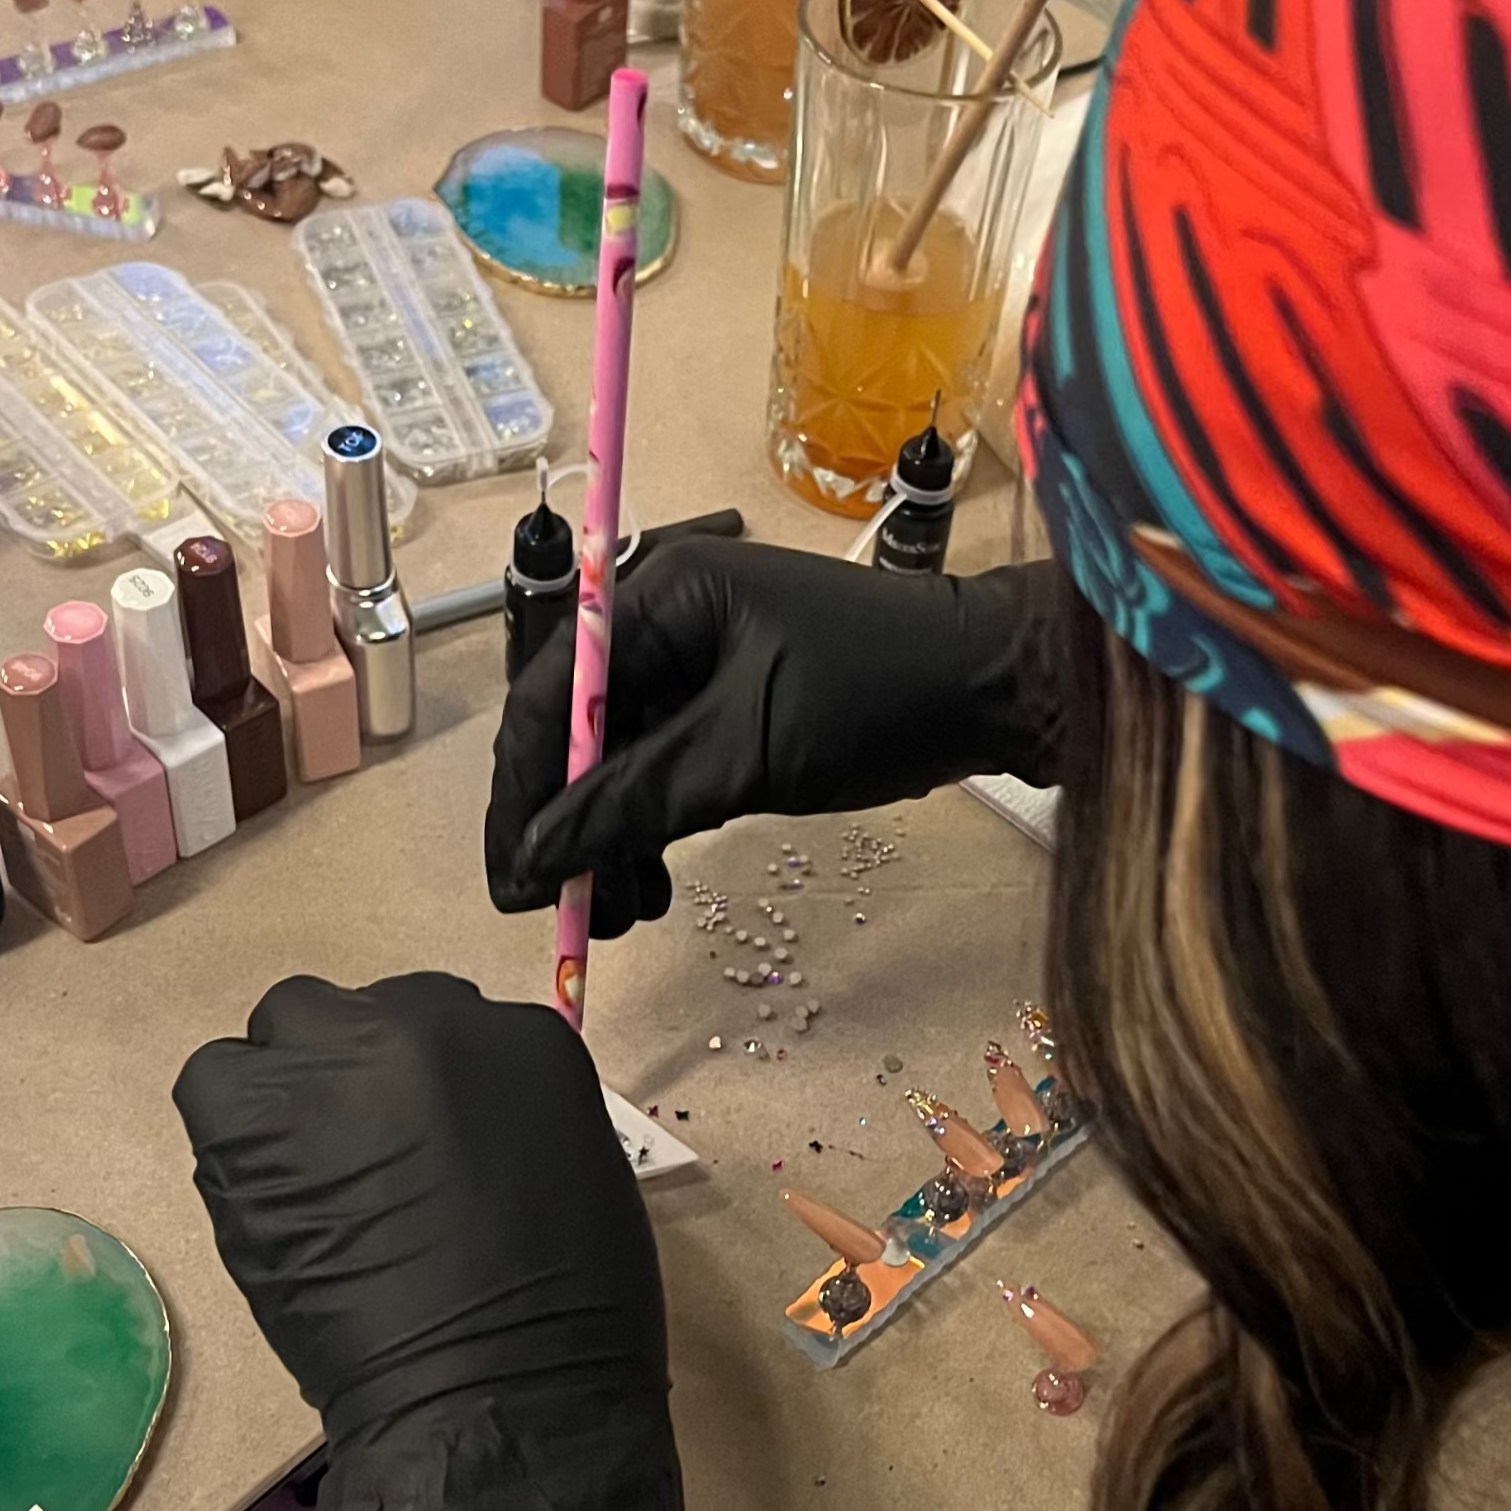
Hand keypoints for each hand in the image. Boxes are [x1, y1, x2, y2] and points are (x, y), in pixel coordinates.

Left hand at [173, 972, 681, 1510]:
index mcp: (518, 1038)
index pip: (448, 1021)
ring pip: (286, 1030)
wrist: (499, 1387)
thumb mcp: (573, 1169)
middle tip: (362, 1153)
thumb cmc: (570, 1308)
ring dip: (293, 1088)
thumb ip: (507, 1113)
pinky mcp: (252, 1117)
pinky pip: (218, 1081)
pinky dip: (235, 1125)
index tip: (421, 1137)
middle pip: (361, 1014)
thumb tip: (450, 1121)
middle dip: (357, 1071)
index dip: (425, 1084)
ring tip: (305, 1169)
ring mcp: (332, 1064)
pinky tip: (264, 1184)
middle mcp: (423, 1024)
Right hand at [485, 542, 1064, 938]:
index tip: (513, 872)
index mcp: (663, 595)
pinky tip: (651, 890)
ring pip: (621, 763)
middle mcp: (669, 621)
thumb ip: (634, 802)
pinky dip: (654, 830)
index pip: (553, 691)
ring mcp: (703, 666)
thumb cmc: (881, 693)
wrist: (996, 690)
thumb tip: (540, 854)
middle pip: (579, 731)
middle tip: (559, 911)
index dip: (523, 787)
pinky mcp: (735, 710)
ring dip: (610, 841)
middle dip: (566, 825)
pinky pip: (666, 772)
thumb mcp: (746, 754)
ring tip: (616, 915)